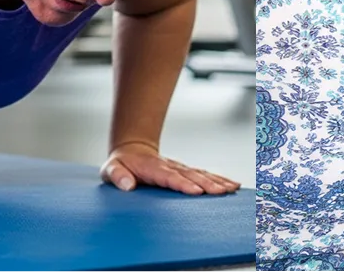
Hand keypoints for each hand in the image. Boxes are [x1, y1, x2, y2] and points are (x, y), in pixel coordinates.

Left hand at [100, 141, 239, 194]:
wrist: (132, 150)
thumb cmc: (120, 165)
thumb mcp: (110, 170)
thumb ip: (117, 176)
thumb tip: (127, 185)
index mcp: (152, 168)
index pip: (169, 177)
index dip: (182, 184)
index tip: (196, 191)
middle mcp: (170, 167)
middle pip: (190, 175)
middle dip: (207, 184)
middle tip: (221, 192)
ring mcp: (180, 168)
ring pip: (201, 174)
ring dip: (217, 181)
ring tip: (232, 189)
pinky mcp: (186, 172)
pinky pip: (204, 175)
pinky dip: (219, 179)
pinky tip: (233, 185)